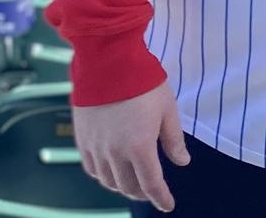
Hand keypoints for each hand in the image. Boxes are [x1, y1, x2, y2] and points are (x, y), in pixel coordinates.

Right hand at [71, 81, 188, 211]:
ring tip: (133, 181)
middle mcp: (116, 154)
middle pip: (129, 186)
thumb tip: (183, 162)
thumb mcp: (167, 107)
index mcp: (140, 147)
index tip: (168, 205)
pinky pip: (92, 168)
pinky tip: (111, 170)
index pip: (151, 184)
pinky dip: (103, 175)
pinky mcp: (83, 139)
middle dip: (143, 192)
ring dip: (123, 186)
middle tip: (151, 190)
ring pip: (109, 181)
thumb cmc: (142, 81)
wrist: (108, 61)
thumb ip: (173, 138)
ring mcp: (97, 148)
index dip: (161, 198)